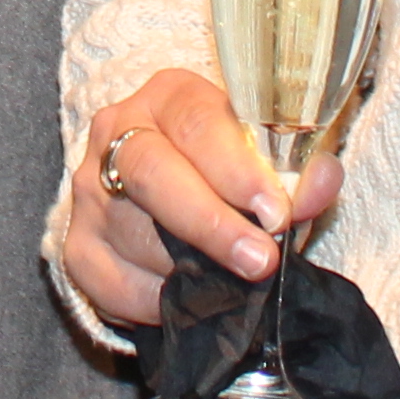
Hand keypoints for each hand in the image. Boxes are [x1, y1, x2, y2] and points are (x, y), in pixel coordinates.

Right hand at [59, 67, 338, 333]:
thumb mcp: (267, 162)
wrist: (169, 193)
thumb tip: (322, 181)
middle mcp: (117, 133)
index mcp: (168, 97)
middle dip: (210, 223)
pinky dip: (156, 301)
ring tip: (234, 287)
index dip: (237, 170)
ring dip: (190, 270)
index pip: (197, 123)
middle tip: (259, 260)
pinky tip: (188, 301)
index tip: (275, 211)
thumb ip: (295, 172)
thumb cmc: (228, 171)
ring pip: (133, 233)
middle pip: (152, 173)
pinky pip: (113, 284)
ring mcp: (90, 192)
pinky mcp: (78, 247)